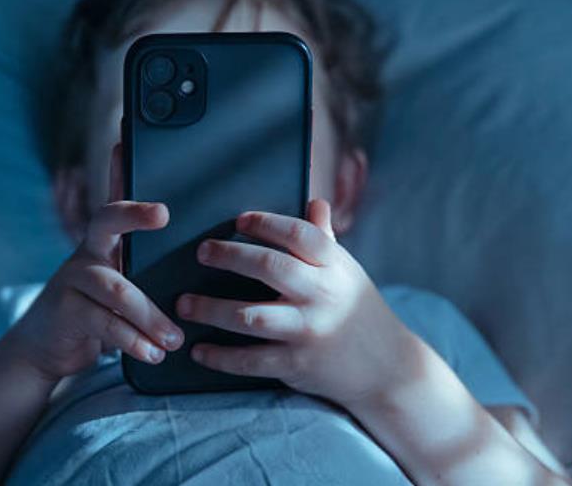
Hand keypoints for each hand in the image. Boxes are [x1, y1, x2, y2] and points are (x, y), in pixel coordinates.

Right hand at [7, 145, 183, 380]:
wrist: (47, 346)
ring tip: (175, 338)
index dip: (120, 169)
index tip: (126, 142)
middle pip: (106, 219)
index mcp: (106, 242)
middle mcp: (88, 252)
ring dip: (151, 316)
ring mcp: (73, 280)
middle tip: (163, 213)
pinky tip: (153, 353)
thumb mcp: (123, 286)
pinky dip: (134, 341)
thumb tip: (203, 266)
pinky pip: (105, 323)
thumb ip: (148, 272)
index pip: (116, 199)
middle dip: (134, 212)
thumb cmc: (99, 311)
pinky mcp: (66, 311)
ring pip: (117, 288)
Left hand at [177, 199, 415, 407]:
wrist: (388, 368)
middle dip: (230, 256)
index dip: (267, 224)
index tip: (239, 221)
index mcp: (334, 266)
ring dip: (211, 309)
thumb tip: (315, 202)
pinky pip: (251, 360)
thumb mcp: (347, 272)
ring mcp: (308, 332)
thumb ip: (324, 239)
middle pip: (270, 268)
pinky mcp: (297, 366)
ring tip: (183, 304)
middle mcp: (322, 296)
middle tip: (201, 252)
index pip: (299, 234)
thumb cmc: (359, 310)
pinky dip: (221, 357)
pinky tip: (198, 350)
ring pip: (251, 317)